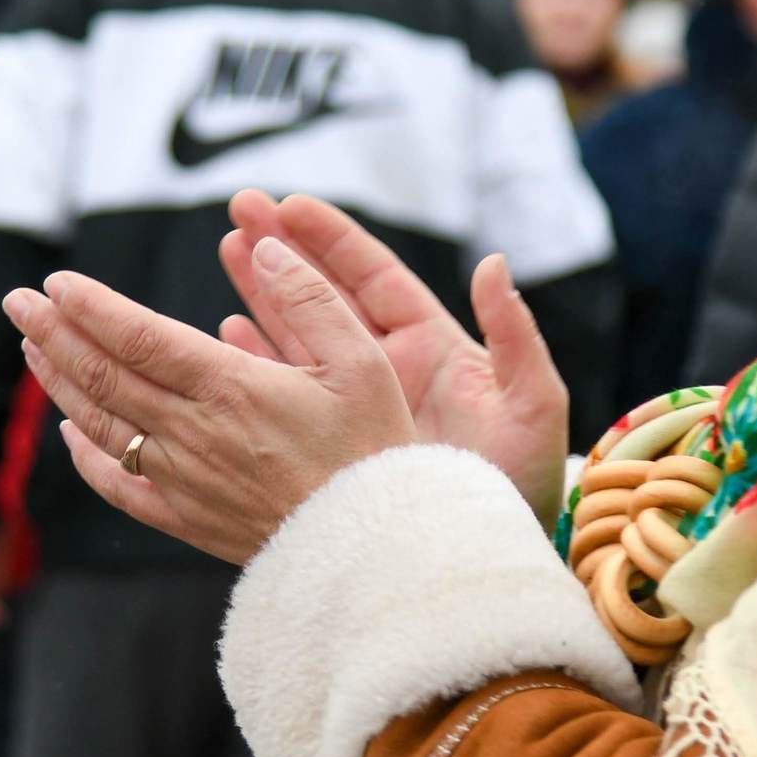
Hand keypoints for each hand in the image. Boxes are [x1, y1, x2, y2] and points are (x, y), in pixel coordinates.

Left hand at [4, 236, 416, 563]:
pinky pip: (120, 486)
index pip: (138, 338)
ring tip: (32, 349)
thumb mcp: (362, 361)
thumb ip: (309, 298)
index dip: (90, 308)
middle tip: (17, 302)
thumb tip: (263, 246)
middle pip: (104, 377)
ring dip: (60, 384)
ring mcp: (183, 480)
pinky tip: (71, 434)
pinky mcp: (186, 520)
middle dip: (54, 334)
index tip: (54, 284)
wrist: (374, 550)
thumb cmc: (373, 451)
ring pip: (102, 425)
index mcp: (230, 388)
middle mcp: (194, 433)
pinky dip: (86, 456)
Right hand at [218, 191, 568, 518]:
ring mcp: (358, 404)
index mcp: (432, 345)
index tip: (291, 205)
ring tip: (228, 249)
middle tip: (240, 209)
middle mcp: (389, 367)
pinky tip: (225, 334)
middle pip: (326, 293)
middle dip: (285, 249)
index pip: (374, 278)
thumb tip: (493, 263)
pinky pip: (289, 392)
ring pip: (301, 334)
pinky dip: (259, 361)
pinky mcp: (335, 440)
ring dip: (263, 292)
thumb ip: (514, 334)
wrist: (492, 551)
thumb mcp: (531, 404)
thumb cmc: (525, 479)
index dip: (332, 240)